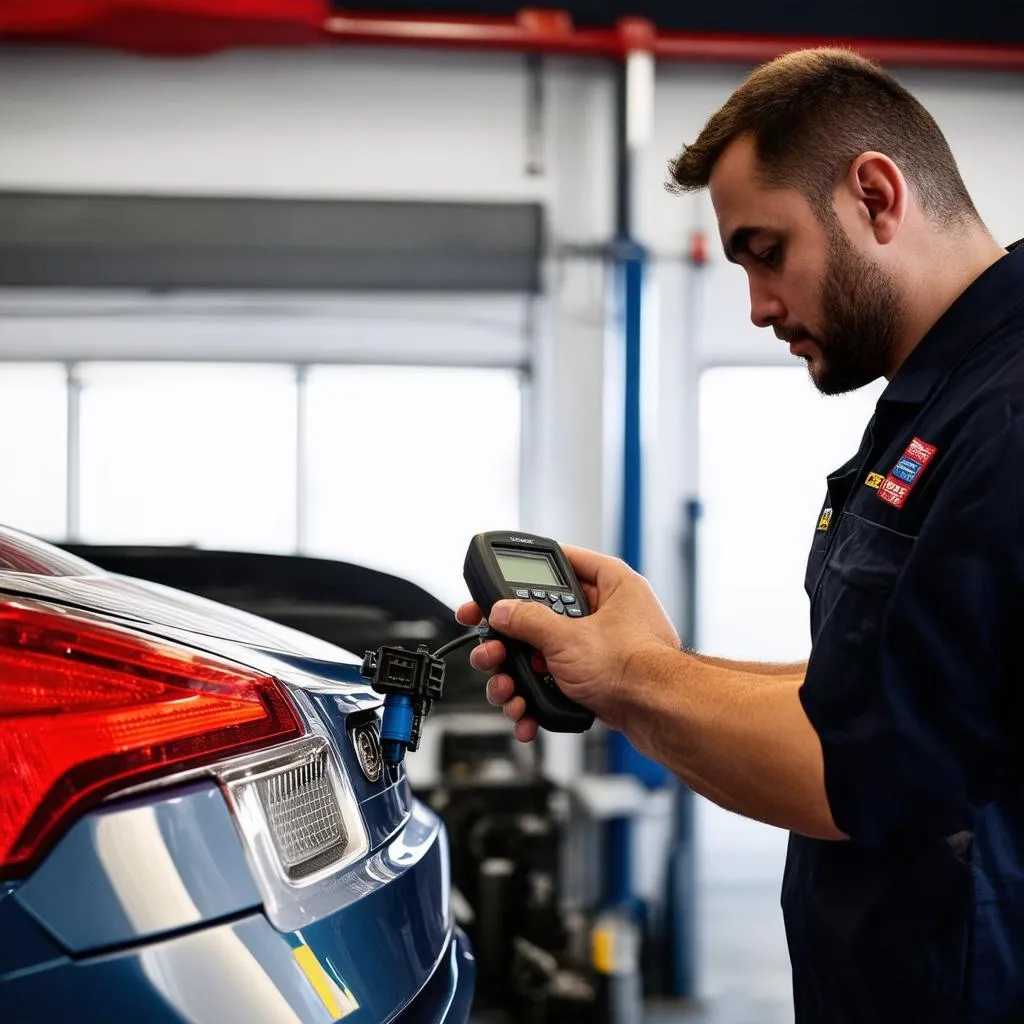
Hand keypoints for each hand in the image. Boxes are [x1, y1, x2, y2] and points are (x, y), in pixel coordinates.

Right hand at [456, 544, 678, 740]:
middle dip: (513, 640)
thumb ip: (528, 621)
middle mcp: (610, 613)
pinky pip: (558, 682)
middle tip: (491, 646)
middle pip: (547, 614)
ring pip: (547, 654)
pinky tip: (526, 711)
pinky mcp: (599, 680)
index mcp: (613, 585)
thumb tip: (502, 611)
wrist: (661, 716)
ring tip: (505, 688)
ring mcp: (603, 649)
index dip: (530, 570)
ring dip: (518, 675)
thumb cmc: (636, 668)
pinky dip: (538, 697)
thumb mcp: (568, 638)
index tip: (502, 581)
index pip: (566, 561)